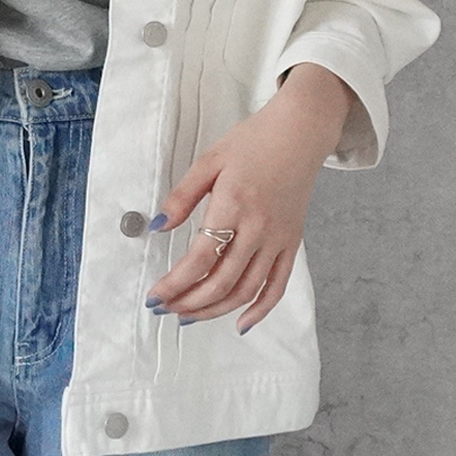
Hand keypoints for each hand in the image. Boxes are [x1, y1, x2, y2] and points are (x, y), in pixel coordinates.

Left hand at [145, 64, 354, 333]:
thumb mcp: (208, 160)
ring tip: (189, 316)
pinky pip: (278, 285)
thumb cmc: (252, 142)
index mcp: (234, 205)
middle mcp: (259, 228)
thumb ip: (183, 196)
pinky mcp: (292, 242)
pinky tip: (241, 323)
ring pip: (247, 289)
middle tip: (164, 309)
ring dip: (215, 309)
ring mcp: (278, 239)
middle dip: (189, 302)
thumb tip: (158, 226)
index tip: (155, 296)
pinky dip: (261, 309)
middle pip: (222, 281)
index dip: (175, 283)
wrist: (300, 132)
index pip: (200, 258)